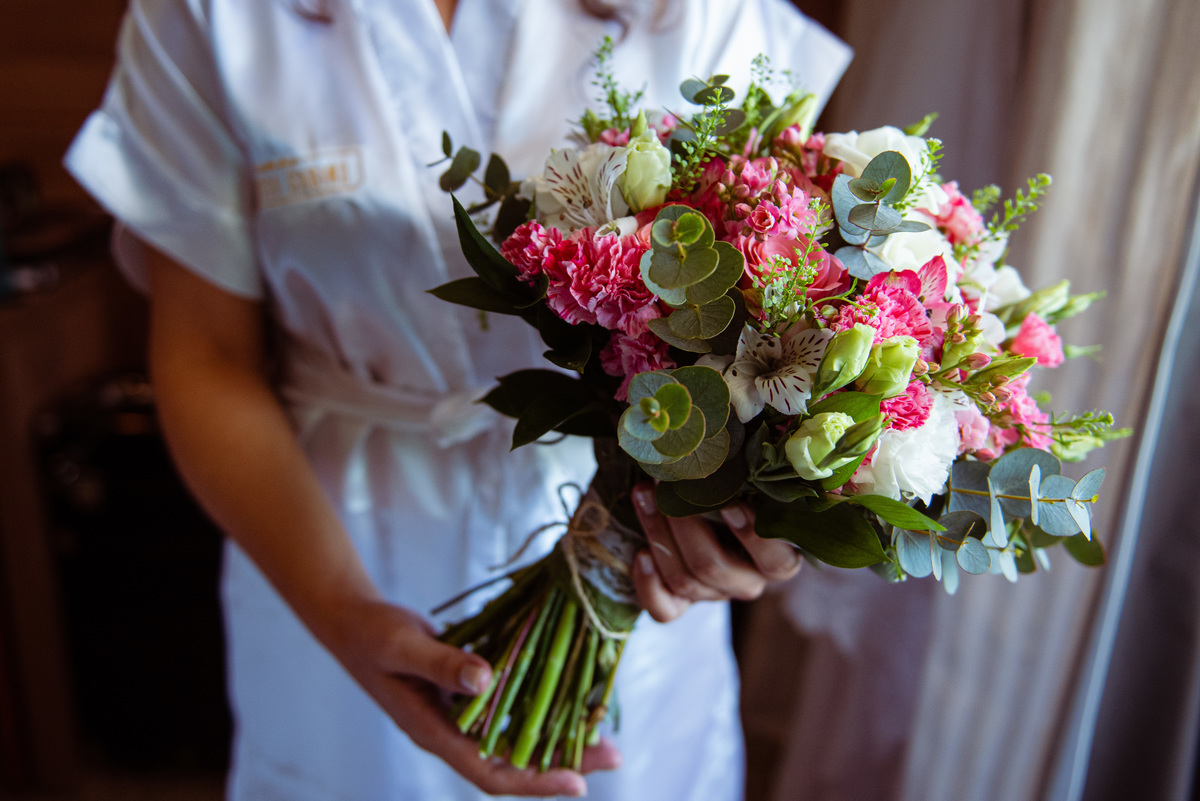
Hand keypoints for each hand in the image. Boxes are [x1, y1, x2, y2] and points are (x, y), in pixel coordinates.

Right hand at [321, 598, 621, 796]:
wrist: (352, 620)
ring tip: (603, 731)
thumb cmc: (372, 633)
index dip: (534, 781)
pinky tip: (568, 695)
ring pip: (516, 737)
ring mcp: (459, 715)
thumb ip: (442, 663)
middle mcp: (451, 732)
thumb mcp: (404, 645)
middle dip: (563, 762)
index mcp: (433, 732)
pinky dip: (539, 705)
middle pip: (514, 762)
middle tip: (614, 755)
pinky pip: (509, 709)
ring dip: (558, 735)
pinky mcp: (467, 694)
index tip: (578, 784)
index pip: (490, 772)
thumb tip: (486, 680)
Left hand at [629, 482, 802, 622]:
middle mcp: (747, 581)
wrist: (699, 517)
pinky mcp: (682, 605)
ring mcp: (713, 595)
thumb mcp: (745, 483)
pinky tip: (640, 554)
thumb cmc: (730, 492)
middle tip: (664, 485)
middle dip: (684, 524)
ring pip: (685, 580)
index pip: (776, 562)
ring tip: (642, 496)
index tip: (729, 503)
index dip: (751, 536)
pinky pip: (664, 610)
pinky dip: (648, 584)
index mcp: (776, 557)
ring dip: (658, 535)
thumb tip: (737, 422)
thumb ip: (746, 472)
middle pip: (714, 567)